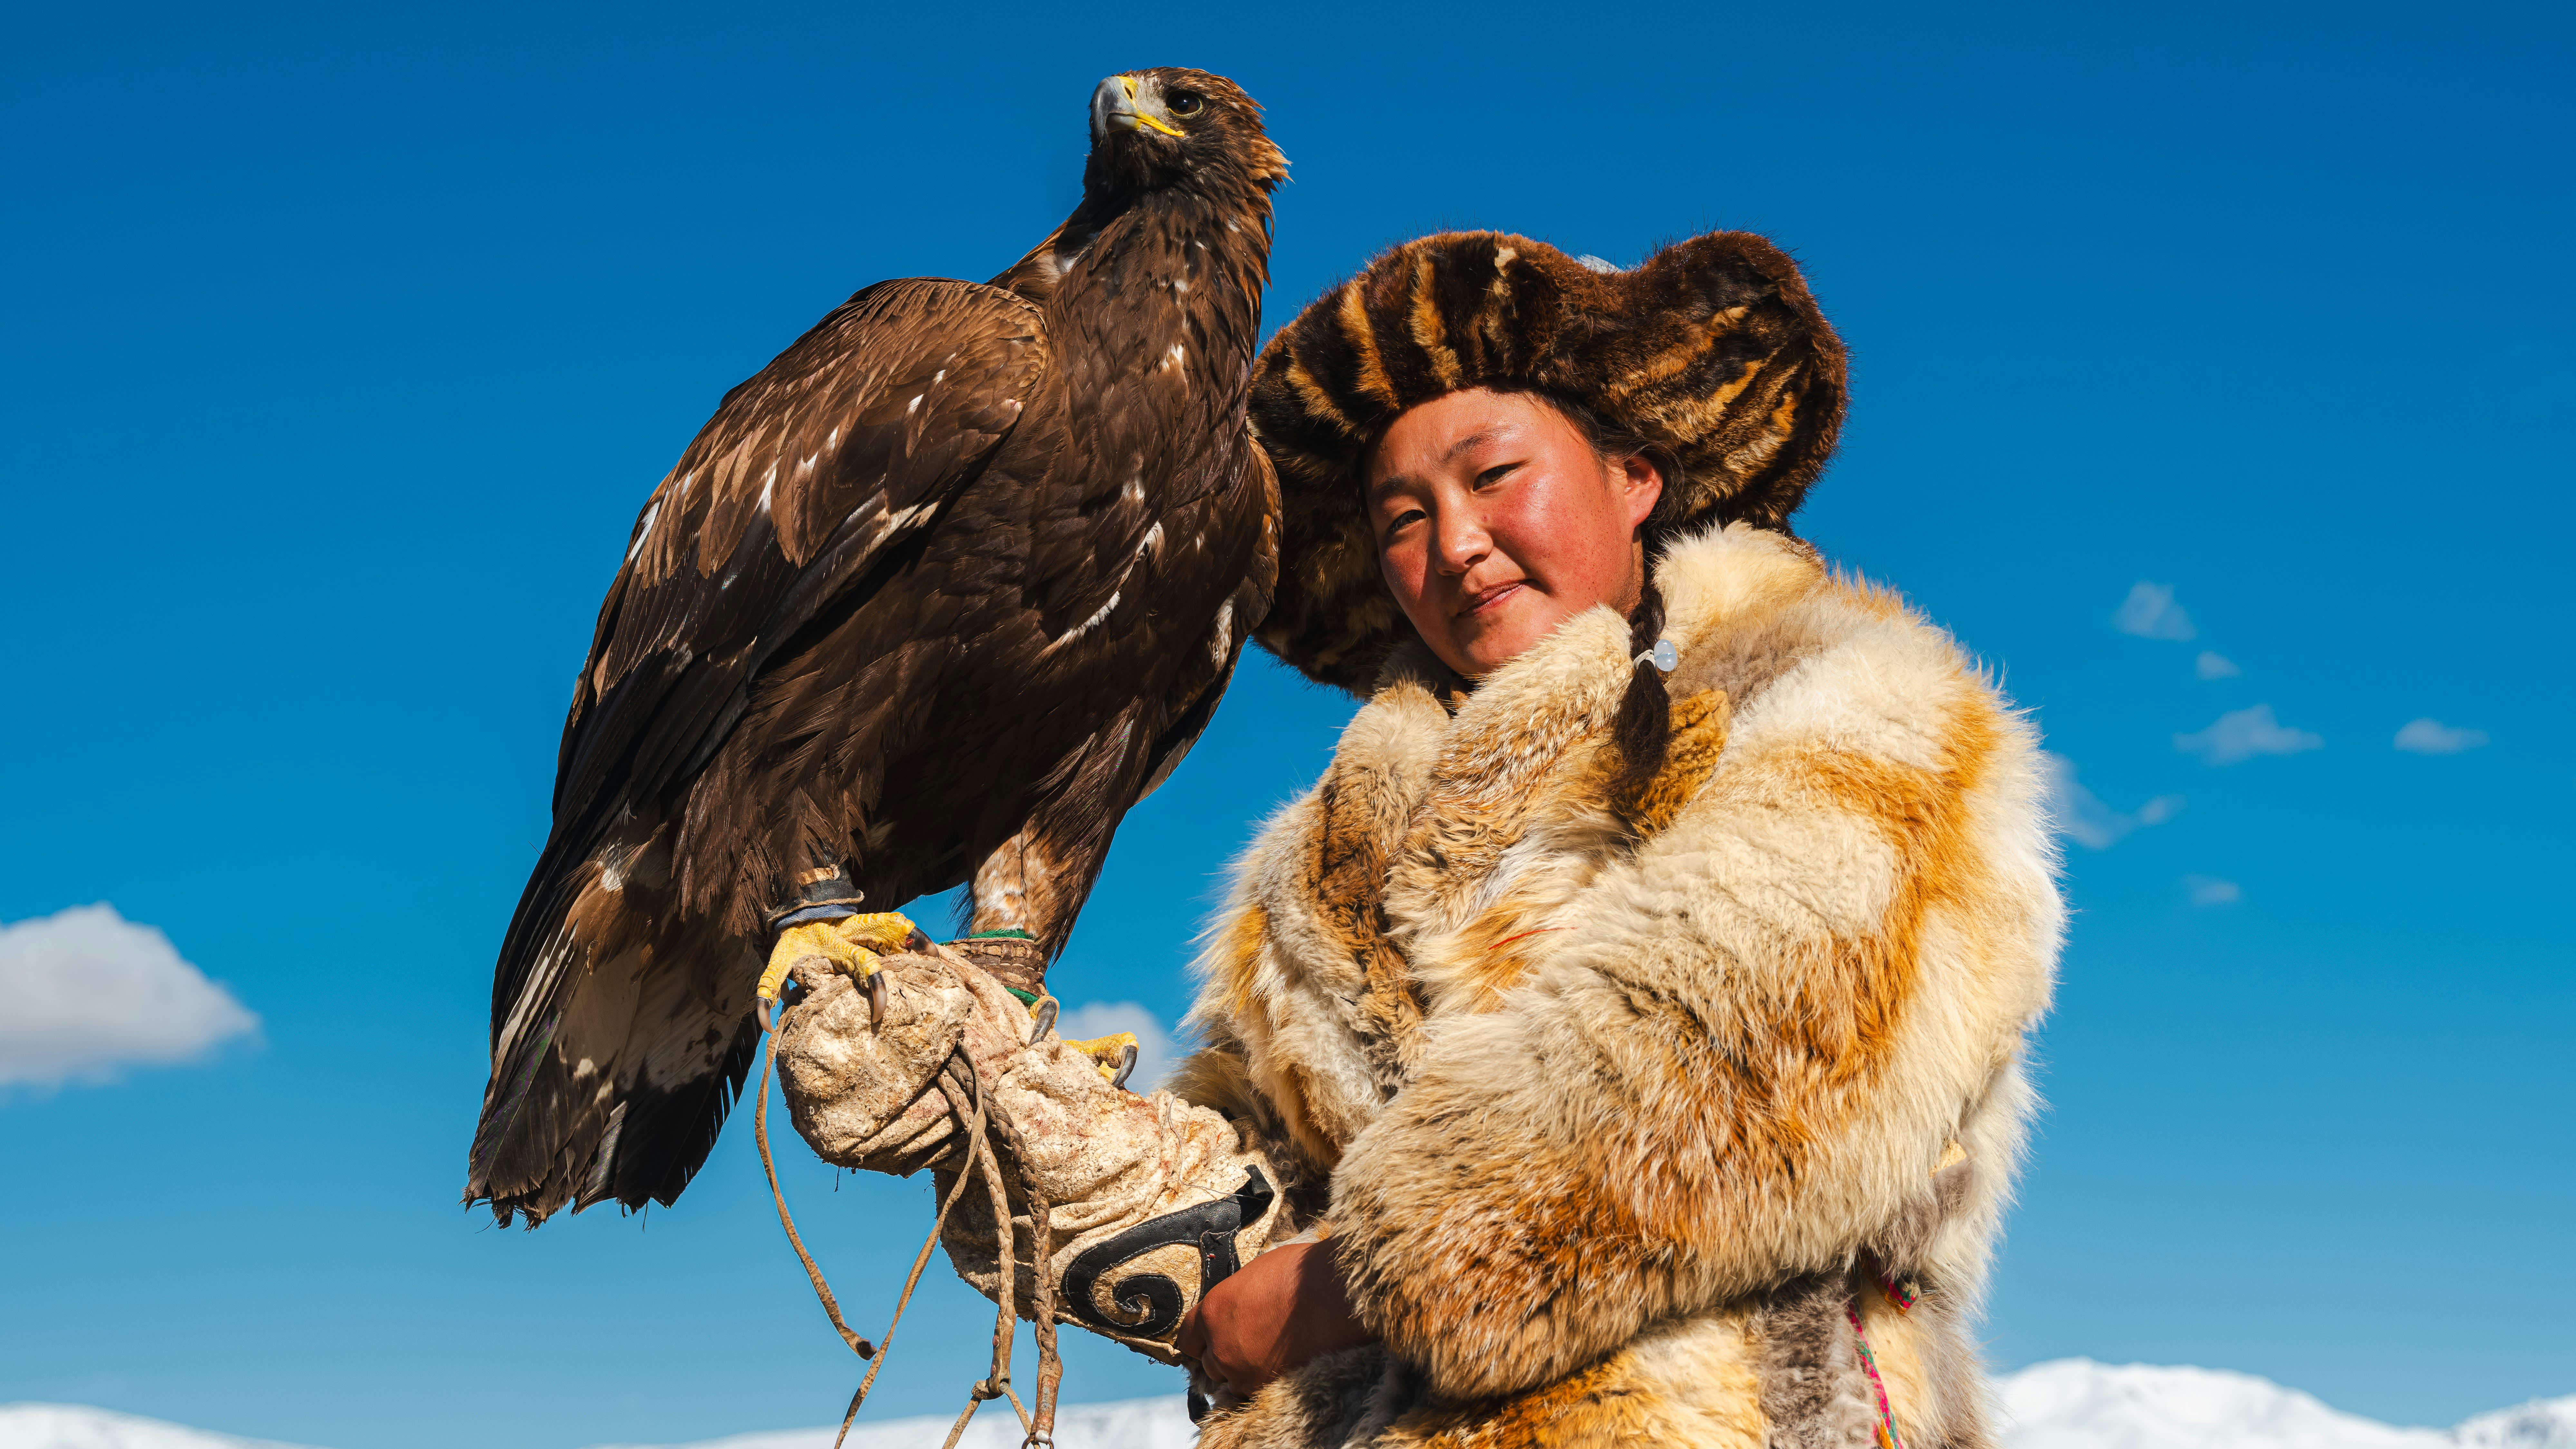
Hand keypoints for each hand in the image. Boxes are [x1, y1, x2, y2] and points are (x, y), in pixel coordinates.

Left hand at [1175, 1238, 1376, 1396]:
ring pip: (1230, 1380)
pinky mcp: (1265, 1387)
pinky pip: (1252, 1391)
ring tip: (1267, 1354)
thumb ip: (1235, 1298)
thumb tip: (1236, 1307)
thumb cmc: (1301, 1274)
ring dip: (1242, 1371)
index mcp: (1213, 1311)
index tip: (1211, 1338)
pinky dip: (1261, 1382)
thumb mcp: (1255, 1274)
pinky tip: (1280, 1365)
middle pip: (1209, 1362)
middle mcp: (1220, 1345)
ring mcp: (1242, 1370)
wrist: (1335, 1295)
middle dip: (1224, 1354)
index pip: (1188, 1338)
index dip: (1201, 1338)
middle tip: (1248, 1343)